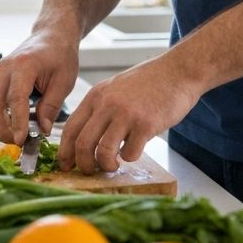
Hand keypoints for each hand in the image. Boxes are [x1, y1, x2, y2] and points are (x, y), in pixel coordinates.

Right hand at [0, 29, 78, 144]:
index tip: (21, 140)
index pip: (16, 99)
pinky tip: (14, 125)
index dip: (17, 122)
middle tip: (17, 143)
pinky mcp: (0, 77)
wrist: (52, 34)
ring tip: (16, 137)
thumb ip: (51, 106)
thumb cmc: (61, 53)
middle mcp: (6, 67)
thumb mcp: (64, 81)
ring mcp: (0, 71)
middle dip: (0, 128)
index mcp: (24, 65)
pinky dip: (0, 115)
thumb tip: (42, 130)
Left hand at [57, 54, 202, 174]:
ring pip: (103, 152)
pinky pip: (129, 153)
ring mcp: (126, 114)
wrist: (177, 71)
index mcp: (96, 96)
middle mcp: (107, 104)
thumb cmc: (148, 82)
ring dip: (106, 166)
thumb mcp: (115, 88)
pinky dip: (129, 157)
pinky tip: (135, 149)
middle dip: (83, 165)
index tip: (66, 166)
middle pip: (82, 144)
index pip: (70, 129)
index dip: (65, 152)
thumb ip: (100, 109)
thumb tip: (84, 139)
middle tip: (90, 171)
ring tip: (113, 165)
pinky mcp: (146, 124)